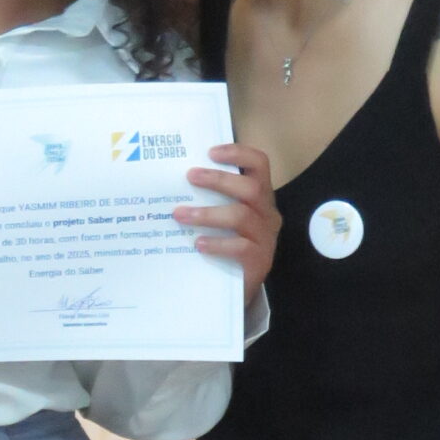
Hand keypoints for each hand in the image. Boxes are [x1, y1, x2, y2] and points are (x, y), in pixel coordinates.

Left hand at [178, 143, 279, 301]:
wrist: (237, 287)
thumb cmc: (225, 245)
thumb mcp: (221, 218)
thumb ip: (209, 199)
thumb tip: (172, 181)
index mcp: (259, 196)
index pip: (259, 164)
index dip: (238, 153)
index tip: (210, 152)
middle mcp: (267, 213)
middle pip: (251, 188)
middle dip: (218, 180)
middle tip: (190, 176)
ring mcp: (266, 238)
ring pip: (242, 216)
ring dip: (208, 213)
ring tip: (180, 214)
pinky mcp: (260, 260)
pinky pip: (241, 248)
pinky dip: (217, 243)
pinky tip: (198, 244)